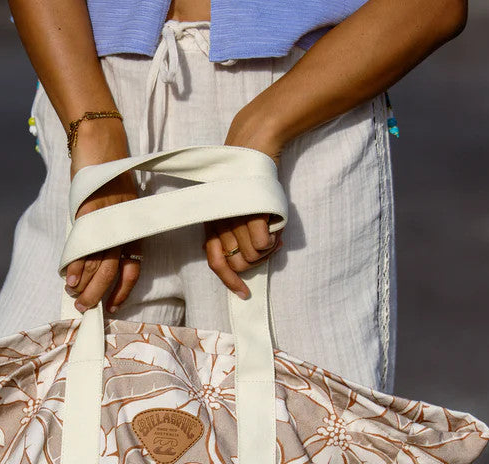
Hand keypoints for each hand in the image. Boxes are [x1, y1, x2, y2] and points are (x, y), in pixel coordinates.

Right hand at [64, 119, 143, 313]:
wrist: (100, 144)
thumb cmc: (104, 179)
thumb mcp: (111, 210)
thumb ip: (106, 234)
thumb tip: (91, 264)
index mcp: (133, 230)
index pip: (131, 269)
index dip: (122, 291)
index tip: (113, 308)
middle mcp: (123, 229)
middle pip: (112, 272)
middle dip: (98, 294)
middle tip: (86, 308)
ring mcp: (106, 222)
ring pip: (98, 263)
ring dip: (85, 285)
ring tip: (74, 297)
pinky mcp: (89, 212)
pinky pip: (83, 246)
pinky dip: (75, 265)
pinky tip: (69, 278)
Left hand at [203, 102, 285, 298]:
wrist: (254, 145)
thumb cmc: (248, 178)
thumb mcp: (236, 207)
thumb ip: (239, 233)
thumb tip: (255, 256)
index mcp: (212, 222)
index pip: (216, 264)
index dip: (230, 282)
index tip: (244, 293)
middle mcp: (219, 222)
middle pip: (240, 264)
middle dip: (257, 261)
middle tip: (268, 245)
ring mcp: (234, 218)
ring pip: (253, 256)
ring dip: (268, 249)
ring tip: (273, 230)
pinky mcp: (250, 212)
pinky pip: (263, 244)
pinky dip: (273, 240)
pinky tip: (276, 226)